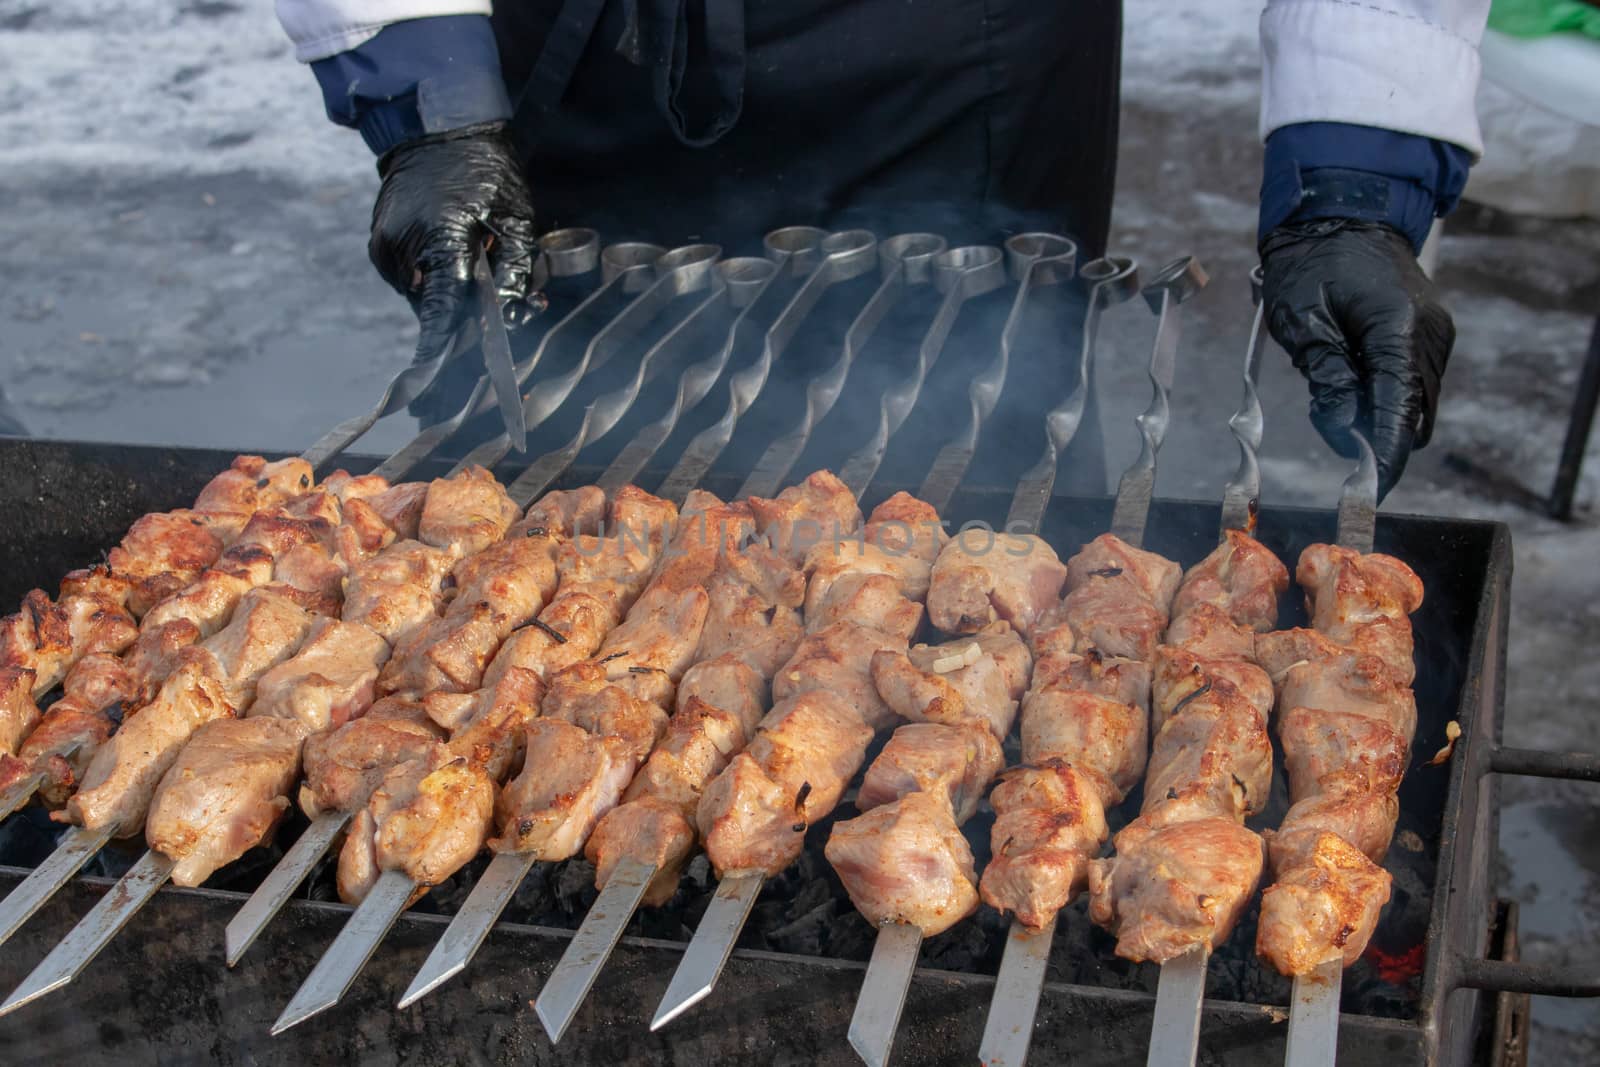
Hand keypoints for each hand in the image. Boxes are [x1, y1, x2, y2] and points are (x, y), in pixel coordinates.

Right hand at [369, 122, 538, 368]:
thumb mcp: (515, 218)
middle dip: (471, 323)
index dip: (443, 359)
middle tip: (516, 311)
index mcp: (438, 239)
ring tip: (490, 262)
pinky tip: (463, 252)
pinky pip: (416, 280)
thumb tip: (509, 322)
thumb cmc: (486, 169)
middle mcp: (403, 249)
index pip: (441, 315)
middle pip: (438, 313)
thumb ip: (512, 272)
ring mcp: (386, 248)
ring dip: (457, 298)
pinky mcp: (381, 246)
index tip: (435, 395)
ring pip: (427, 299)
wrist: (436, 124)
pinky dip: (440, 278)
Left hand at [1261, 219, 1453, 498]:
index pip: (1397, 412)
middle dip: (1376, 439)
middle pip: (1412, 416)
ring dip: (1378, 416)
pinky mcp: (1431, 336)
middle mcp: (1429, 337)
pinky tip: (1350, 379)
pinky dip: (1384, 396)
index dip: (1382, 457)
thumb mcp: (1302, 321)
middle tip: (1332, 436)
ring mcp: (1436, 336)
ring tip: (1332, 392)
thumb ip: (1325, 376)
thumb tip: (1339, 429)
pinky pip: (1411, 384)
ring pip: (1415, 404)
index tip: (1368, 490)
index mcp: (1399, 330)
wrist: (1343, 216)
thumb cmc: (1313, 262)